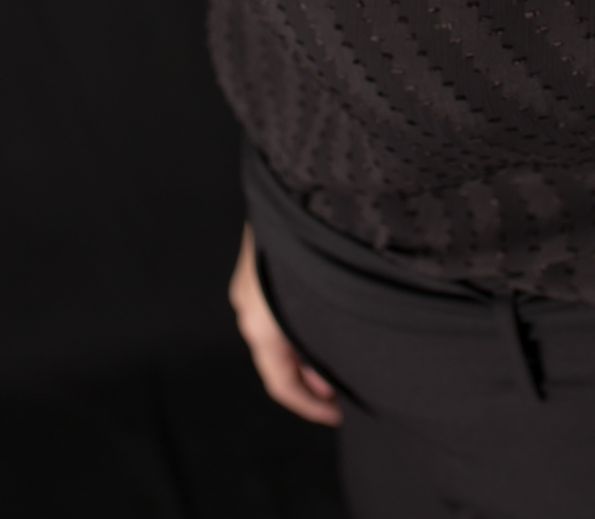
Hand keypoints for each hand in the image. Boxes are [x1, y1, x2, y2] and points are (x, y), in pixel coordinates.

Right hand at [229, 223, 342, 424]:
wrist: (301, 180)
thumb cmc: (320, 239)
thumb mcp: (328, 302)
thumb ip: (330, 337)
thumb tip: (345, 368)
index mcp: (260, 319)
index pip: (281, 383)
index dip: (311, 405)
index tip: (338, 413)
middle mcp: (249, 301)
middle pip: (277, 357)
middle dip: (312, 376)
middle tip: (344, 384)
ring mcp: (251, 278)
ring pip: (278, 330)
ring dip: (308, 347)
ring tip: (342, 351)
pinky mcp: (260, 258)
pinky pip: (278, 305)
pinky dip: (301, 322)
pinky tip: (328, 315)